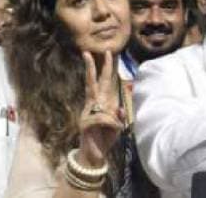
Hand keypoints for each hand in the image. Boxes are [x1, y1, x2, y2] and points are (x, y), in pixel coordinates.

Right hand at [77, 51, 123, 167]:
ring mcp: (87, 113)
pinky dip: (113, 125)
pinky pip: (105, 119)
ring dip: (113, 117)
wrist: (93, 154)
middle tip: (104, 50)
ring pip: (104, 105)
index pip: (102, 82)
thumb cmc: (105, 137)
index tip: (106, 53)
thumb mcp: (117, 124)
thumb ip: (119, 114)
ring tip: (113, 128)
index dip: (104, 68)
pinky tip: (112, 132)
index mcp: (101, 103)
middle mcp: (92, 104)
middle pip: (95, 82)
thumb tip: (120, 110)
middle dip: (98, 66)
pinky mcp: (86, 123)